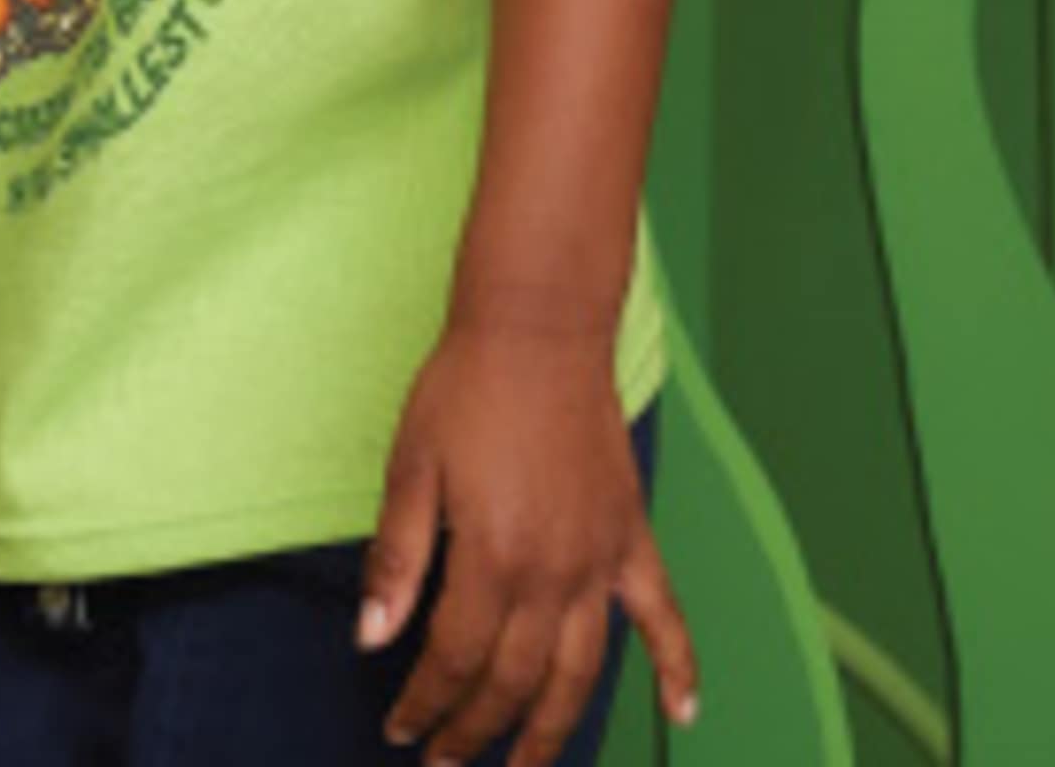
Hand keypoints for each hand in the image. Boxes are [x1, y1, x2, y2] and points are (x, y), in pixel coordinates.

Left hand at [359, 324, 696, 762]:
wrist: (537, 330)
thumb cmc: (463, 388)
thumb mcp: (410, 464)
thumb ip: (396, 556)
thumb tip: (371, 637)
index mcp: (490, 556)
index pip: (454, 658)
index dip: (425, 702)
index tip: (400, 728)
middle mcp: (552, 573)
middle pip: (514, 680)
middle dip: (476, 730)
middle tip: (445, 758)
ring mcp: (599, 561)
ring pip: (580, 673)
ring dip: (553, 729)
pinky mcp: (633, 540)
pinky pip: (665, 618)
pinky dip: (680, 669)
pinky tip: (683, 715)